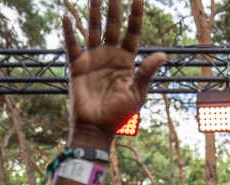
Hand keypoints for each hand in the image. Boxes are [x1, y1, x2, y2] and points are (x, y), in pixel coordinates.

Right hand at [62, 0, 165, 143]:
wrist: (96, 128)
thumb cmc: (119, 115)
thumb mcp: (137, 93)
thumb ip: (147, 72)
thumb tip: (163, 54)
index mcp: (126, 60)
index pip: (132, 32)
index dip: (136, 15)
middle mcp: (109, 55)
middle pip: (112, 25)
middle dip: (114, 6)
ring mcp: (93, 59)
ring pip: (93, 29)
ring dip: (93, 11)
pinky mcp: (77, 67)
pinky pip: (72, 46)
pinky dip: (68, 32)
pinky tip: (66, 17)